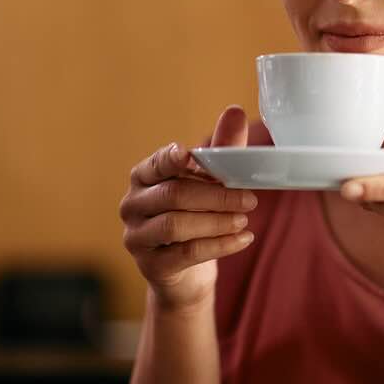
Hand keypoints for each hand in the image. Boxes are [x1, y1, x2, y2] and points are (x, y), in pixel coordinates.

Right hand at [119, 106, 257, 311]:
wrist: (185, 272)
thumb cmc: (196, 215)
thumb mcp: (210, 181)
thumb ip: (222, 149)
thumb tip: (235, 111)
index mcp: (144, 177)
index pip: (156, 164)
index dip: (173, 159)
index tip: (192, 156)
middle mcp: (133, 205)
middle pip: (173, 195)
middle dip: (215, 195)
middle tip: (250, 198)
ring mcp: (137, 237)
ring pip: (176, 225)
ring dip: (217, 221)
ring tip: (245, 219)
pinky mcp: (151, 266)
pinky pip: (185, 253)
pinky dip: (219, 245)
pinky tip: (243, 238)